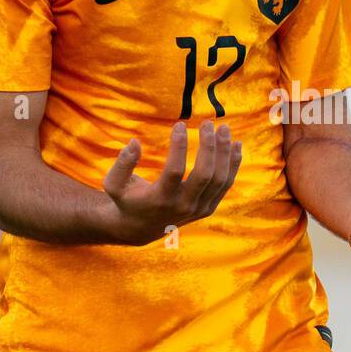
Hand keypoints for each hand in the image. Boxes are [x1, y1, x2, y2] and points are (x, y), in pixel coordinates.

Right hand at [101, 119, 241, 245]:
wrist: (141, 228)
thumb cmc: (126, 200)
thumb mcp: (114, 184)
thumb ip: (122, 164)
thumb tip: (134, 142)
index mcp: (160, 199)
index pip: (175, 171)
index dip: (179, 147)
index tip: (180, 124)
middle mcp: (183, 206)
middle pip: (205, 175)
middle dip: (209, 146)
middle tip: (208, 123)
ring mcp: (198, 208)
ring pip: (220, 180)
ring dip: (225, 152)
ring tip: (224, 128)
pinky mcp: (208, 208)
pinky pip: (225, 185)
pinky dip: (233, 164)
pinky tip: (236, 145)